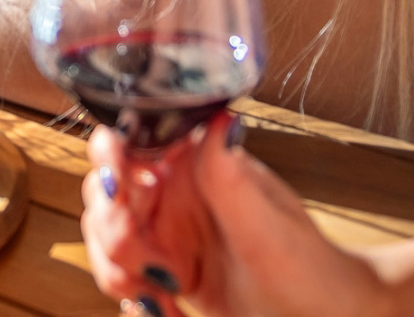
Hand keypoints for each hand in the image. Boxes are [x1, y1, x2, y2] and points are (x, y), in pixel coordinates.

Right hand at [80, 113, 384, 316]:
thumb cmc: (311, 267)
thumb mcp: (267, 222)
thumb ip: (229, 173)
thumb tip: (220, 117)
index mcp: (192, 164)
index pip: (127, 144)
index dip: (110, 162)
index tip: (118, 189)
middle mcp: (172, 192)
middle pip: (103, 195)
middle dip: (113, 232)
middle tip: (151, 264)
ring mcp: (165, 231)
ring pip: (103, 239)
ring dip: (119, 271)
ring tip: (159, 296)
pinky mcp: (164, 268)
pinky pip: (120, 276)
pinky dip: (133, 299)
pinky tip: (166, 309)